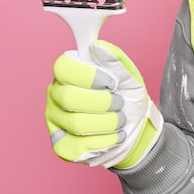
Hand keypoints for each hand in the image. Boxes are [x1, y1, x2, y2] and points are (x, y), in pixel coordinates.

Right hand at [45, 40, 162, 168]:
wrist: (137, 129)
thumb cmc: (129, 99)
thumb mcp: (129, 77)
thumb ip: (115, 61)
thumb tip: (97, 46)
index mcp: (68, 74)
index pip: (63, 67)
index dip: (89, 75)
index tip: (112, 82)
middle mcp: (56, 96)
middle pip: (70, 98)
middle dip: (103, 103)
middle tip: (119, 103)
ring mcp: (56, 122)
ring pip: (77, 124)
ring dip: (108, 123)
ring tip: (119, 120)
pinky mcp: (62, 146)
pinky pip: (80, 146)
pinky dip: (106, 141)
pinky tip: (113, 136)